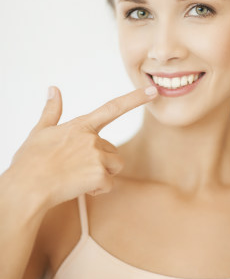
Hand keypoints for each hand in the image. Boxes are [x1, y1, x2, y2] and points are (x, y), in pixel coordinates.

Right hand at [10, 85, 157, 207]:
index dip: (135, 98)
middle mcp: (92, 138)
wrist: (27, 187)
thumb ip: (52, 110)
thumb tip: (53, 89)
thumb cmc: (30, 161)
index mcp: (81, 125)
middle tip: (76, 167)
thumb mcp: (40, 131)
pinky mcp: (99, 174)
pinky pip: (108, 184)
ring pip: (114, 166)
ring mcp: (97, 156)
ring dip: (102, 173)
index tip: (153, 90)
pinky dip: (97, 189)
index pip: (113, 107)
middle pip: (112, 150)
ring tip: (78, 176)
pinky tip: (79, 188)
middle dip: (101, 160)